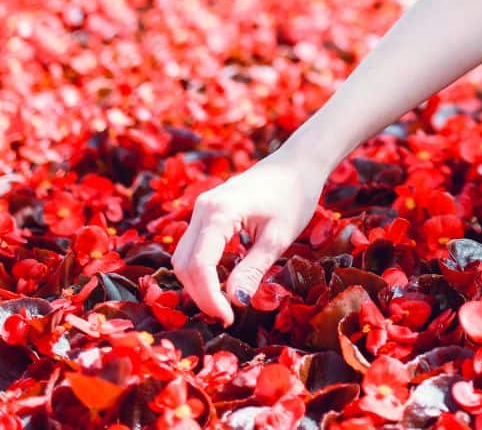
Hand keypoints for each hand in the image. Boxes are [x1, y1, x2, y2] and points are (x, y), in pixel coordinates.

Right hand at [173, 155, 321, 325]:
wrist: (297, 163)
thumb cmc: (294, 196)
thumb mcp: (278, 238)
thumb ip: (253, 270)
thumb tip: (235, 301)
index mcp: (218, 212)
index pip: (199, 265)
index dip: (209, 297)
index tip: (229, 318)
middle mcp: (202, 208)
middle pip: (184, 263)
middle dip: (200, 294)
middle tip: (227, 315)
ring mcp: (201, 207)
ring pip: (183, 256)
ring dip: (198, 283)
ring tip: (224, 304)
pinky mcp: (207, 211)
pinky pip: (193, 246)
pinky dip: (201, 268)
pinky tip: (221, 283)